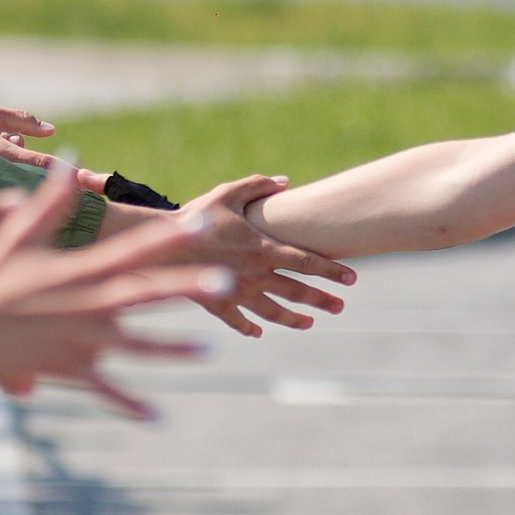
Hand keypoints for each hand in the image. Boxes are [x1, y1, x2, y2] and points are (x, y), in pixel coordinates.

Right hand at [0, 177, 236, 415]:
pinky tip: (156, 415)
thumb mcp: (17, 232)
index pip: (131, 249)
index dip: (167, 236)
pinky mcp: (64, 368)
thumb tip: (69, 161)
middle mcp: (83, 305)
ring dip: (173, 349)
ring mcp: (77, 340)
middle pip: (145, 294)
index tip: (198, 223)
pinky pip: (103, 388)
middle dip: (187, 288)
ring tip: (209, 351)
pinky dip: (129, 403)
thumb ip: (49, 199)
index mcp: (77, 270)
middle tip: (226, 282)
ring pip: (135, 346)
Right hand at [162, 173, 357, 337]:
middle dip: (322, 299)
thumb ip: (257, 186)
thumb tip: (284, 182)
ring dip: (294, 319)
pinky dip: (249, 327)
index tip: (352, 279)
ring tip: (309, 323)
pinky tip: (258, 332)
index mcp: (263, 249)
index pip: (308, 262)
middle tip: (340, 307)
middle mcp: (257, 275)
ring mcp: (238, 293)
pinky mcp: (218, 305)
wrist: (161, 248)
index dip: (332, 270)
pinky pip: (238, 321)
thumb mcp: (227, 194)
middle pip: (297, 291)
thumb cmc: (195, 218)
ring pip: (273, 311)